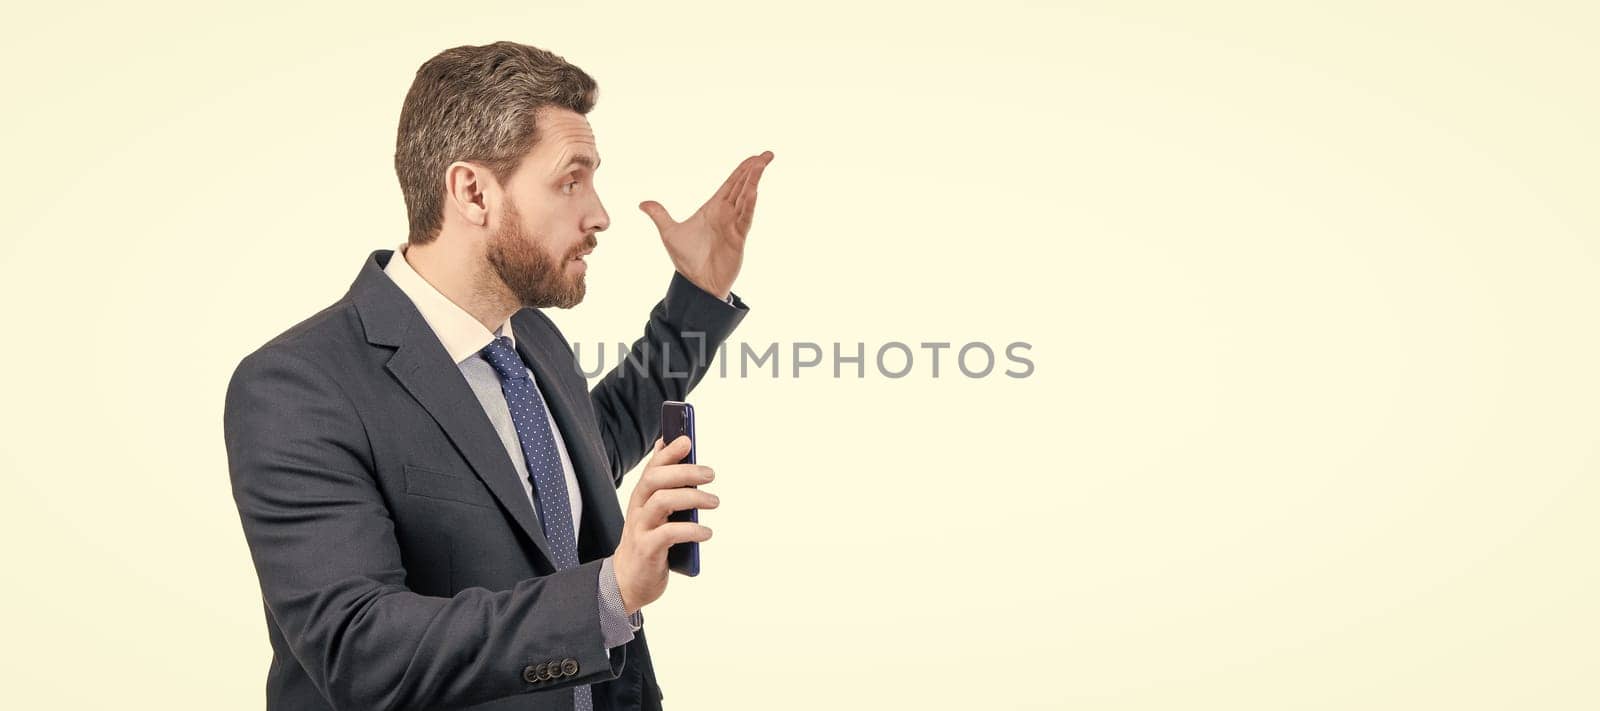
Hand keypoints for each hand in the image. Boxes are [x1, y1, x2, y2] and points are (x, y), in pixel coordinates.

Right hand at [612, 435, 719, 614]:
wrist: (627, 582)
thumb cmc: (648, 541)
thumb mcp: (654, 511)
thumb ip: (664, 484)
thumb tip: (668, 448)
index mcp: (642, 497)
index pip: (653, 466)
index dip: (669, 452)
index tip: (687, 440)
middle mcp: (639, 508)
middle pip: (655, 479)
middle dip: (685, 471)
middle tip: (710, 474)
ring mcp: (641, 528)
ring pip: (662, 501)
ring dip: (693, 498)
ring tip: (714, 502)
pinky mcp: (647, 550)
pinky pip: (669, 534)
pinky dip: (691, 530)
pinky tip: (706, 532)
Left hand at [639, 150, 774, 299]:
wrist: (696, 284)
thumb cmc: (687, 261)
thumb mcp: (669, 233)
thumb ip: (659, 215)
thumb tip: (642, 203)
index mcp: (713, 209)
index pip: (731, 184)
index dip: (742, 170)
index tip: (754, 158)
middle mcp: (726, 214)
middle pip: (742, 186)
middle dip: (754, 169)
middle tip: (767, 154)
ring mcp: (733, 225)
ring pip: (746, 198)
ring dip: (754, 181)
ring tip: (763, 164)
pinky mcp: (738, 239)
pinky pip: (745, 218)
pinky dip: (749, 204)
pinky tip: (754, 191)